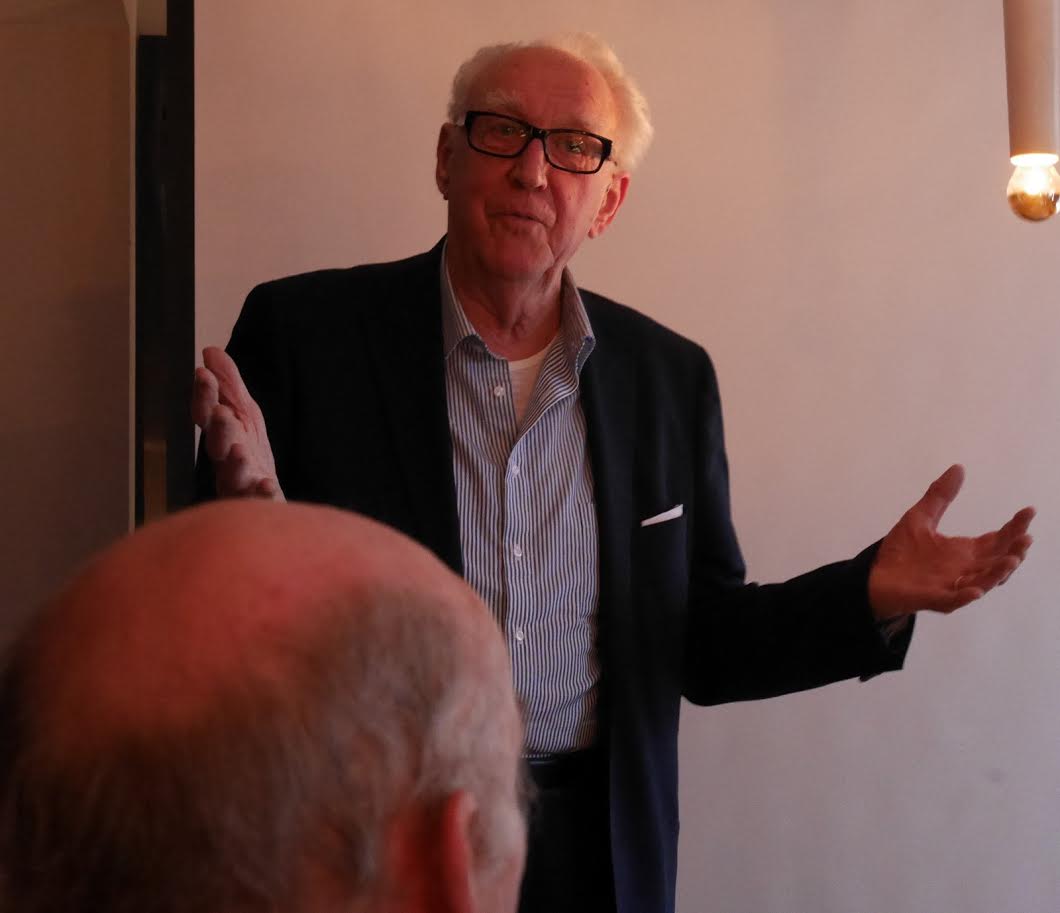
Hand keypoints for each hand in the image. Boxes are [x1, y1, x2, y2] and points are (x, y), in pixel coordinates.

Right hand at [192, 347, 284, 499]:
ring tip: (239, 452)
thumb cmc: (250, 458)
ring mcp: (243, 486)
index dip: (204, 395)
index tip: (203, 375)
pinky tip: (267, 486)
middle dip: (219, 430)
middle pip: (218, 446)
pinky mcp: (261, 505)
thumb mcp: (244, 414)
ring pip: (234, 477)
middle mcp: (227, 463)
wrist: (264, 503)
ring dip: (236, 464)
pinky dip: (262, 495)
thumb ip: (229, 385)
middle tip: (221, 415)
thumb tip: (210, 351)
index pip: (208, 414)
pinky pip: (261, 502)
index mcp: (222, 438)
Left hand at [868, 465, 1033, 618]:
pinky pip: (954, 600)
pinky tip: (975, 590)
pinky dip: (965, 596)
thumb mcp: (920, 517)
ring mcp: (952, 586)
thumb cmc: (901, 552)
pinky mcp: (934, 598)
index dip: (1014, 527)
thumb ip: (940, 496)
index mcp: (965, 552)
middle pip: (997, 561)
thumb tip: (958, 468)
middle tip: (1025, 538)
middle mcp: (965, 569)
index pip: (997, 539)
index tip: (1028, 510)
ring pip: (983, 582)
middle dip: (1014, 551)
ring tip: (1011, 561)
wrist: (875, 577)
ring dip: (998, 573)